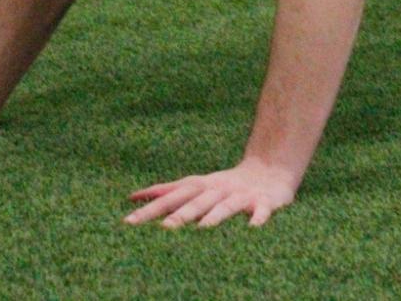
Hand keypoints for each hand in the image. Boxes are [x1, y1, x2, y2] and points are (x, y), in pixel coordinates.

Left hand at [125, 161, 296, 227]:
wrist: (271, 170)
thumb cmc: (225, 185)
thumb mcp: (196, 185)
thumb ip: (168, 192)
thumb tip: (133, 197)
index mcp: (201, 187)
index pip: (172, 196)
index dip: (151, 208)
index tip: (129, 221)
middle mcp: (219, 190)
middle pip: (197, 202)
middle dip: (181, 214)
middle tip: (163, 229)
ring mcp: (241, 196)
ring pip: (226, 206)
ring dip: (215, 216)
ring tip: (203, 229)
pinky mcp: (265, 202)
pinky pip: (261, 211)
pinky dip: (258, 218)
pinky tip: (253, 228)